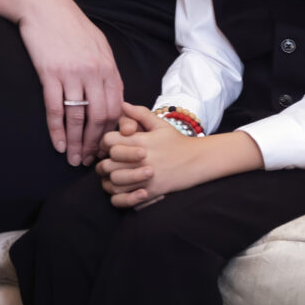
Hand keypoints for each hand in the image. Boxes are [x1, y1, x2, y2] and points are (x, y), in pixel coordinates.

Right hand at [17, 0, 124, 165]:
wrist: (44, 5)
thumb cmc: (70, 24)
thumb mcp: (97, 44)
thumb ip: (105, 69)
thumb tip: (111, 92)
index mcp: (108, 67)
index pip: (116, 108)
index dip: (112, 131)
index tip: (106, 146)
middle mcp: (94, 73)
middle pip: (100, 117)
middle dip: (95, 143)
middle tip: (90, 160)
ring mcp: (72, 74)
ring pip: (78, 118)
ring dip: (76, 142)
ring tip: (72, 159)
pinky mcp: (50, 74)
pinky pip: (56, 108)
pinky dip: (57, 130)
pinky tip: (57, 143)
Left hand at [99, 105, 261, 206]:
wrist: (199, 160)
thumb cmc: (177, 142)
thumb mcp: (160, 124)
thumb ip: (140, 114)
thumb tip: (123, 104)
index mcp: (140, 141)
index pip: (108, 141)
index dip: (105, 143)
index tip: (110, 147)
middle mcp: (140, 159)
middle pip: (107, 163)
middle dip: (106, 163)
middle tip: (111, 163)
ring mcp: (145, 177)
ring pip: (113, 182)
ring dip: (111, 180)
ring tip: (117, 175)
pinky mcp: (151, 191)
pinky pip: (124, 199)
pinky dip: (119, 197)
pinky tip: (124, 190)